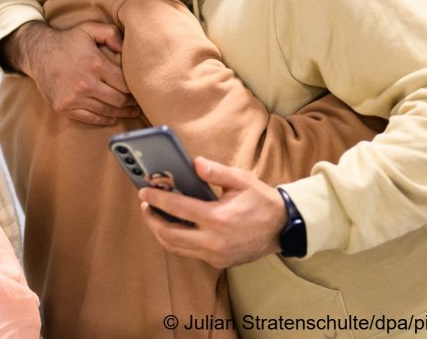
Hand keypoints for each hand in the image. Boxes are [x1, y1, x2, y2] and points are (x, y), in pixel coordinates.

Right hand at [4, 20, 138, 124]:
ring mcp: (73, 97)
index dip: (135, 89)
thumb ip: (112, 34)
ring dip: (121, 113)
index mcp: (95, 64)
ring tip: (130, 111)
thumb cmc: (67, 41)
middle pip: (118, 100)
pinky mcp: (63, 107)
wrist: (38, 53)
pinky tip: (112, 117)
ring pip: (106, 111)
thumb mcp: (89, 28)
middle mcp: (85, 83)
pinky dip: (103, 119)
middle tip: (138, 103)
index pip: (124, 84)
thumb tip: (127, 49)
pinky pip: (89, 118)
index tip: (141, 90)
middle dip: (132, 103)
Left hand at [138, 157, 285, 268]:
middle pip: (169, 234)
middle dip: (151, 219)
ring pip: (175, 248)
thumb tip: (194, 163)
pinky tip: (173, 227)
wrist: (282, 228)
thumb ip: (216, 172)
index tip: (144, 191)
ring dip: (160, 232)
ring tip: (154, 216)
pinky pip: (189, 253)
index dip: (156, 199)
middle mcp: (213, 241)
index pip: (177, 208)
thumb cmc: (260, 201)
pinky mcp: (218, 262)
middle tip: (145, 205)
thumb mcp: (241, 180)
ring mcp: (215, 255)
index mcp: (218, 218)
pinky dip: (176, 241)